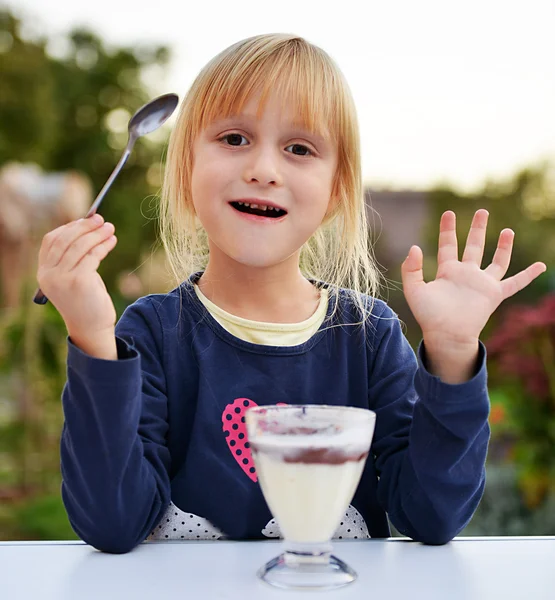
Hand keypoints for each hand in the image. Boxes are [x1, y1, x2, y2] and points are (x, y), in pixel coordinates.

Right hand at [37, 214, 117, 357]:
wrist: (92, 328)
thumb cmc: (86, 301)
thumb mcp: (74, 277)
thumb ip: (75, 257)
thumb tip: (89, 227)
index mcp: (44, 273)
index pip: (51, 241)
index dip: (68, 227)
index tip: (85, 220)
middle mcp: (49, 275)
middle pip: (65, 240)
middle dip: (84, 227)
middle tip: (100, 219)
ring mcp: (62, 278)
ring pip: (80, 246)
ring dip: (97, 234)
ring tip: (110, 228)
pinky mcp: (79, 281)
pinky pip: (92, 255)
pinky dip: (103, 245)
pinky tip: (111, 241)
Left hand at [401, 209, 546, 349]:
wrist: (446, 334)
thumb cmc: (429, 315)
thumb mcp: (414, 290)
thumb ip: (411, 269)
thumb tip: (415, 247)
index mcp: (447, 271)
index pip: (448, 245)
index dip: (448, 230)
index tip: (449, 213)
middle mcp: (466, 274)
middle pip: (474, 246)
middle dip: (478, 229)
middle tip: (482, 211)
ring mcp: (482, 283)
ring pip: (496, 261)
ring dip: (503, 246)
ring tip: (508, 231)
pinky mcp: (494, 294)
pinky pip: (515, 283)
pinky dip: (528, 275)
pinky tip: (540, 266)